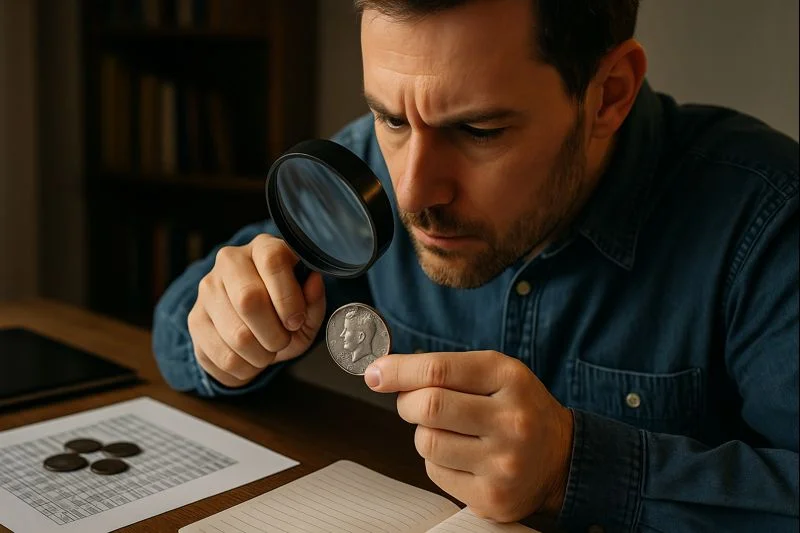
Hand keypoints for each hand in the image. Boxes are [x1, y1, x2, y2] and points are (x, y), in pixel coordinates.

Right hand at [188, 234, 325, 387]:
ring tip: (267, 352)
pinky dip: (245, 369)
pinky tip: (250, 360)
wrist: (253, 326)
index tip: (295, 321)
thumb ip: (314, 299)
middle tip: (282, 341)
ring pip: (236, 335)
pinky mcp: (195, 319)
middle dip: (274, 333)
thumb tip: (314, 282)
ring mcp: (207, 289)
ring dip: (261, 356)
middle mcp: (230, 262)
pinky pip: (222, 356)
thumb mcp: (307, 308)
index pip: (272, 262)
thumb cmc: (285, 312)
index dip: (288, 298)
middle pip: (248, 299)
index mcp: (263, 248)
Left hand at [364, 351, 572, 522]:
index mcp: (510, 379)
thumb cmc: (516, 408)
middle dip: (407, 403)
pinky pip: (436, 472)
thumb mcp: (495, 374)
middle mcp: (511, 420)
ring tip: (447, 430)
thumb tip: (382, 373)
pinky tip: (461, 455)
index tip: (376, 373)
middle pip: (428, 406)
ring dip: (423, 433)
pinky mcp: (492, 497)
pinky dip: (437, 461)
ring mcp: (503, 463)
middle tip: (412, 403)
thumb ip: (444, 369)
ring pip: (427, 442)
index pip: (439, 370)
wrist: (561, 459)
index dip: (398, 370)